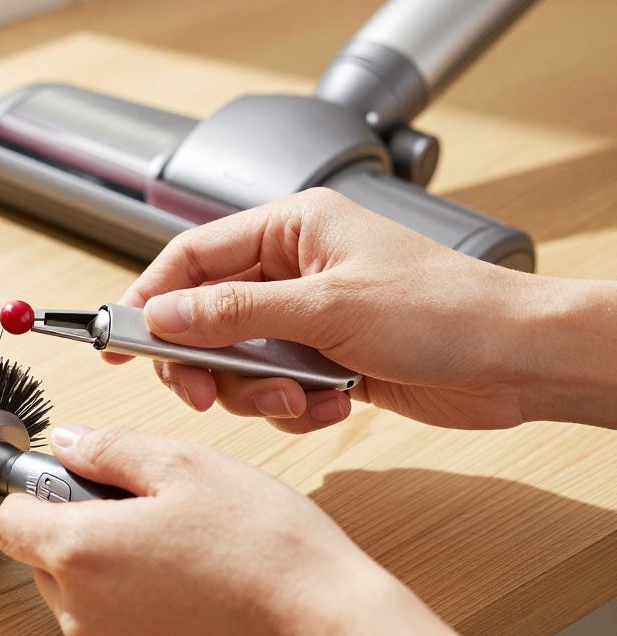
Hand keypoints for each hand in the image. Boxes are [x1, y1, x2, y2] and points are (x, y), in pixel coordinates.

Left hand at [0, 426, 495, 635]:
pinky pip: (109, 626)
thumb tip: (66, 442)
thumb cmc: (262, 542)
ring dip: (104, 564)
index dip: (35, 491)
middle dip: (75, 525)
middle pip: (41, 558)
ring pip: (75, 594)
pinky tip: (182, 580)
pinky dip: (130, 602)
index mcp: (81, 551)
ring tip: (172, 543)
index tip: (71, 478)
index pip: (8, 520)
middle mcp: (82, 612)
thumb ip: (108, 449)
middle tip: (140, 506)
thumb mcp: (183, 465)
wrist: (322, 618)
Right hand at [109, 187, 616, 430]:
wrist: (518, 361)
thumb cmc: (445, 310)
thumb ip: (235, 312)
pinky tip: (334, 403)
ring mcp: (308, 317)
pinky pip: (275, 389)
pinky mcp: (325, 360)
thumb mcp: (327, 308)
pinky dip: (295, 407)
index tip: (116, 337)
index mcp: (291, 228)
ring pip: (237, 361)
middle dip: (204, 361)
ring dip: (258, 392)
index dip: (149, 296)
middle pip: (204, 315)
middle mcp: (294, 268)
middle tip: (200, 393)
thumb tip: (165, 314)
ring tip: (299, 400)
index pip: (192, 255)